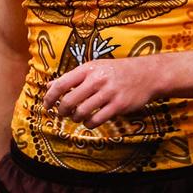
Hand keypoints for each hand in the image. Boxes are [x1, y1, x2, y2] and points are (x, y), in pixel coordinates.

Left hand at [42, 56, 160, 128]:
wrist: (146, 74)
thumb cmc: (115, 71)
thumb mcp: (93, 68)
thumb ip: (71, 77)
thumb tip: (49, 85)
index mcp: (88, 69)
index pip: (61, 84)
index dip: (50, 97)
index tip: (46, 105)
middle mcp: (97, 80)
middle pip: (69, 101)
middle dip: (61, 111)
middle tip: (61, 114)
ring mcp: (108, 93)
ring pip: (82, 112)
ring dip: (75, 118)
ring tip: (77, 117)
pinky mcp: (118, 105)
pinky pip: (97, 120)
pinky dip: (89, 124)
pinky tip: (89, 122)